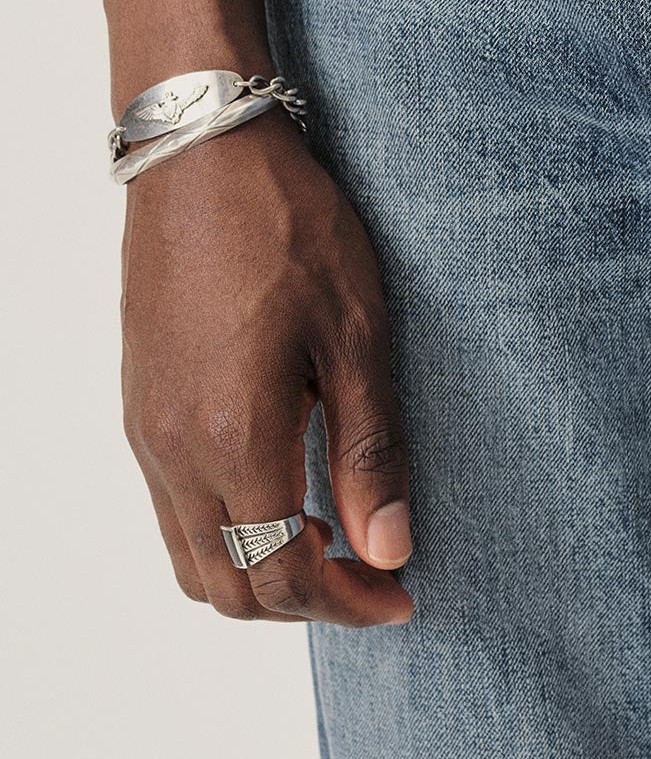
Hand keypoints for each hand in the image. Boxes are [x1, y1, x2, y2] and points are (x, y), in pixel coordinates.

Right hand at [120, 110, 413, 624]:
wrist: (203, 155)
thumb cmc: (289, 226)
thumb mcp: (357, 334)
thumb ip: (370, 450)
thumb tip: (388, 549)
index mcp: (234, 438)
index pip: (282, 574)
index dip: (347, 603)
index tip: (402, 595)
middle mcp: (173, 450)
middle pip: (228, 587)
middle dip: (305, 602)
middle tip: (375, 576)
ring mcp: (146, 431)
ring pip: (191, 558)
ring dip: (260, 574)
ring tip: (334, 541)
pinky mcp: (139, 405)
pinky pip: (171, 512)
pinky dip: (225, 535)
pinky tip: (283, 495)